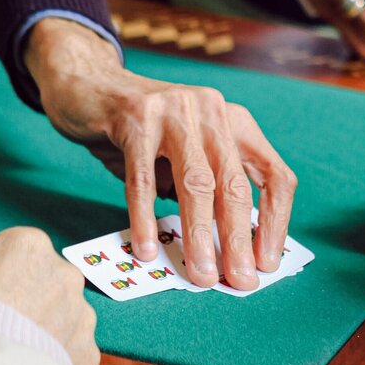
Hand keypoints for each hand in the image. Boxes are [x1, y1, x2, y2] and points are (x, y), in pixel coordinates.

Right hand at [0, 226, 99, 364]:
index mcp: (30, 245)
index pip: (14, 252)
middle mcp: (65, 274)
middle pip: (42, 282)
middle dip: (24, 298)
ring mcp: (80, 314)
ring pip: (61, 316)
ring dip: (42, 327)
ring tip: (11, 348)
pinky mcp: (87, 351)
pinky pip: (71, 350)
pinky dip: (54, 358)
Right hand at [25, 17, 295, 289]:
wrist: (88, 83)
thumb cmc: (142, 132)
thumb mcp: (184, 154)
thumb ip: (204, 190)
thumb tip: (224, 251)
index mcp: (235, 122)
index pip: (273, 175)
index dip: (275, 222)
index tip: (267, 263)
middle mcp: (212, 111)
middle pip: (234, 185)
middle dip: (238, 240)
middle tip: (240, 281)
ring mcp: (174, 111)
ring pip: (196, 183)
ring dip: (199, 235)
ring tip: (201, 275)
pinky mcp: (134, 118)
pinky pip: (142, 179)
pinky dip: (145, 218)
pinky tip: (147, 249)